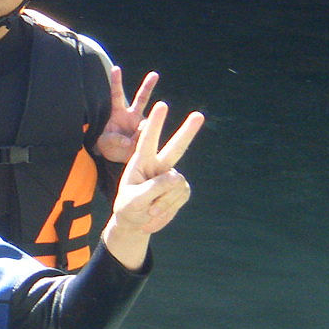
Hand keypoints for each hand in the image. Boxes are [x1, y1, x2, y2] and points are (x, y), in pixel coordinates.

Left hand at [94, 67, 160, 163]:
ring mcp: (141, 125)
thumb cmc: (109, 147)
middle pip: (141, 99)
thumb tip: (129, 141)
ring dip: (155, 117)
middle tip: (154, 74)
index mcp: (117, 113)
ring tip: (151, 120)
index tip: (116, 68)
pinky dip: (142, 142)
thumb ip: (113, 140)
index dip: (116, 82)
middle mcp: (132, 116)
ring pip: (151, 119)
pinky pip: (148, 136)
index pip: (117, 95)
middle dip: (148, 86)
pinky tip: (133, 147)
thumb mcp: (104, 143)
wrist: (119, 159)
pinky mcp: (148, 136)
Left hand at [104, 101, 204, 268]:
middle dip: (188, 131)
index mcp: (140, 162)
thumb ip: (153, 187)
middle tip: (199, 115)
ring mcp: (171, 176)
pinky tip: (159, 210)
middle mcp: (158, 165)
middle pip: (176, 147)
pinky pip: (181, 194)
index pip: (148, 140)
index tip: (162, 105)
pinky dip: (170, 205)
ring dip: (163, 200)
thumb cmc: (128, 208)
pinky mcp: (181, 189)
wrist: (136, 222)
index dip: (155, 123)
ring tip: (150, 209)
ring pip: (176, 182)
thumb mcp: (133, 200)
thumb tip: (176, 177)